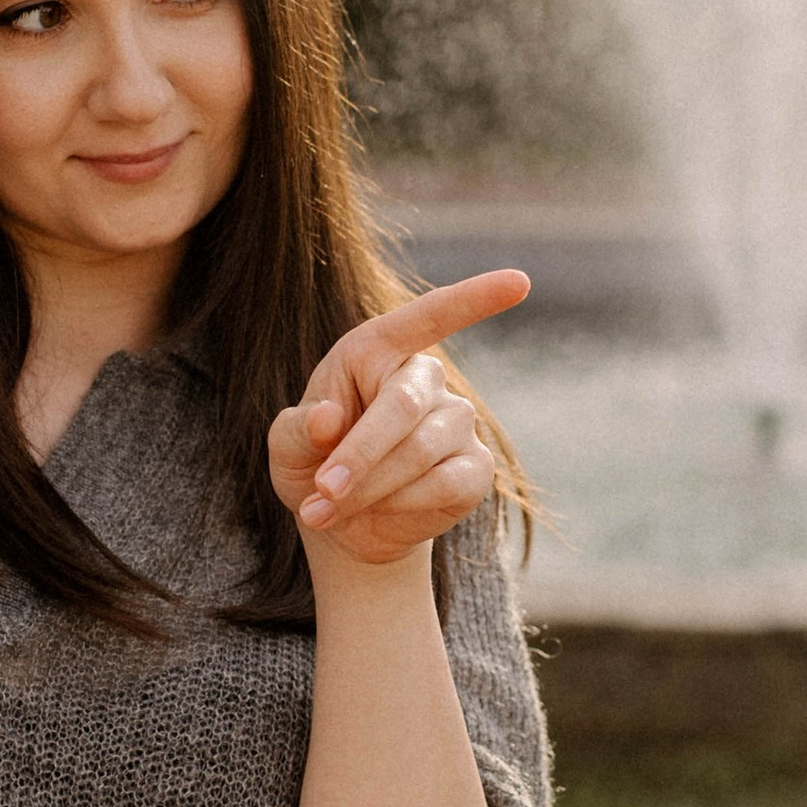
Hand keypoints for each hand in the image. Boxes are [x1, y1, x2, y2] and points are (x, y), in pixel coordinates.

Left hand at [268, 270, 529, 573]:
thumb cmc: (313, 465)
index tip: (520, 282)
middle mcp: (426, 377)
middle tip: (322, 493)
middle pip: (402, 407)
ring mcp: (457, 421)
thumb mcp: (286, 446)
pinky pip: (441, 485)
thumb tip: (327, 420)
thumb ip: (299, 429)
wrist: (346, 524)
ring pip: (416, 453)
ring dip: (366, 489)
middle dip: (358, 455)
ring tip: (326, 511)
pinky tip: (377, 512)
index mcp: (378, 349)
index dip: (475, 297)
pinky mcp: (476, 468)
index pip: (430, 316)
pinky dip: (397, 506)